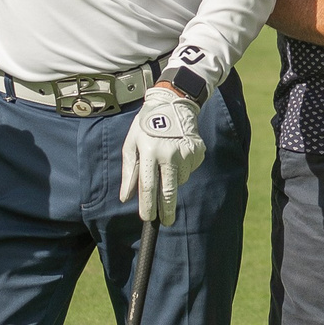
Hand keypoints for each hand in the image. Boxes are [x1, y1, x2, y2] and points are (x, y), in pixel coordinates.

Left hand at [118, 85, 204, 225]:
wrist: (173, 102)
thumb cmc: (146, 125)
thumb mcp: (131, 143)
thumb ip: (128, 172)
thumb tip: (125, 197)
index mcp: (149, 151)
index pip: (148, 185)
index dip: (147, 205)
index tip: (148, 218)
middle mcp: (169, 153)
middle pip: (168, 190)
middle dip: (167, 210)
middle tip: (167, 222)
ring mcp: (186, 152)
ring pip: (179, 180)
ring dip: (172, 180)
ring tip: (166, 162)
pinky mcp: (197, 151)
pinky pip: (189, 170)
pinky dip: (182, 168)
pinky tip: (177, 154)